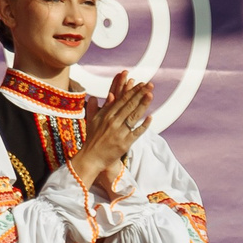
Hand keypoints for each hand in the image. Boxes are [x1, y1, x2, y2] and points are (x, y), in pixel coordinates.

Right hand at [69, 71, 153, 198]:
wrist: (91, 158)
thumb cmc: (93, 139)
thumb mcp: (92, 120)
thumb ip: (98, 107)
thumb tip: (103, 95)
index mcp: (106, 115)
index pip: (121, 100)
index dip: (132, 91)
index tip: (141, 84)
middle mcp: (113, 122)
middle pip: (129, 105)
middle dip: (140, 94)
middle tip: (150, 85)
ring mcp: (119, 133)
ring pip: (133, 116)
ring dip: (143, 105)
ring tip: (150, 95)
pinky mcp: (124, 143)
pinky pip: (136, 132)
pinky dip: (143, 125)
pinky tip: (150, 117)